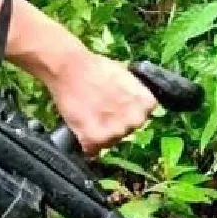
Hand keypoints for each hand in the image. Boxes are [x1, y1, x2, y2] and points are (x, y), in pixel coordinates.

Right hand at [42, 50, 157, 153]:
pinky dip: (86, 142)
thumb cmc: (97, 68)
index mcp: (147, 104)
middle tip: (100, 110)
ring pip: (111, 141)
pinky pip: (92, 149)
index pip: (142, 116)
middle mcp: (135, 120)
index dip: (127, 111)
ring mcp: (116, 132)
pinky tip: (81, 127)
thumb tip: (134, 105)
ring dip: (101, 133)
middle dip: (116, 123)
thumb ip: (134, 95)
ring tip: (89, 115)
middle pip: (128, 130)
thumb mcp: (126, 77)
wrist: (70, 68)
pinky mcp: (95, 140)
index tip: (116, 105)